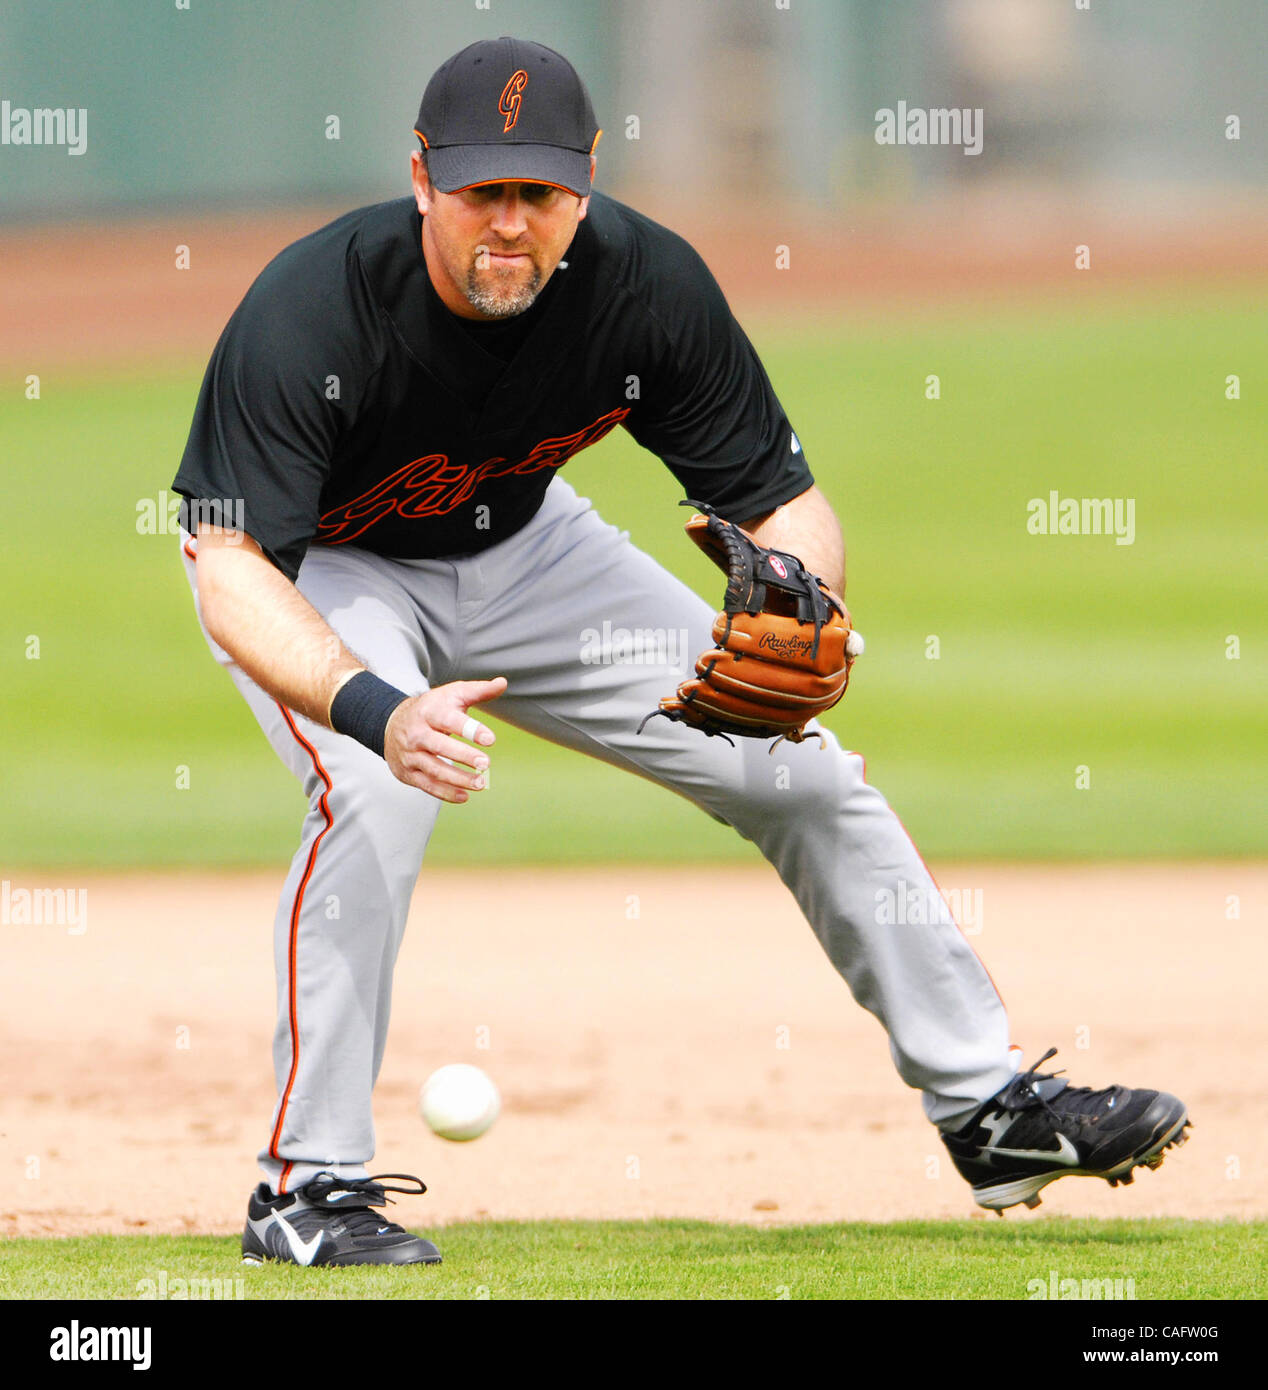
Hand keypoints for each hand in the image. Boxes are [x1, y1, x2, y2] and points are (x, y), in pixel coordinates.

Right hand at [383, 677, 506, 801]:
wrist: (392, 723)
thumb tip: (502, 683)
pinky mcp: (408, 772)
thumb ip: (478, 691)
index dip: (470, 729)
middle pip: (440, 746)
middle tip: (485, 764)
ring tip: (481, 783)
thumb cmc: (431, 709)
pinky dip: (446, 793)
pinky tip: (464, 795)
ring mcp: (411, 754)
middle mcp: (417, 733)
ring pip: (434, 769)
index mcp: (429, 712)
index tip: (490, 739)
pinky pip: (427, 785)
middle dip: (463, 756)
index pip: (449, 720)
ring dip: (458, 779)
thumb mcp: (451, 694)